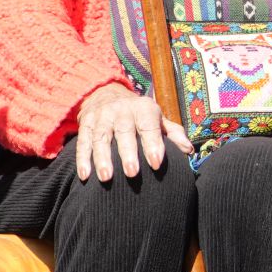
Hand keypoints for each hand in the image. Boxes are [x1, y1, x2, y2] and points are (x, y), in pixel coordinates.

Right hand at [74, 84, 189, 182]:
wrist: (107, 93)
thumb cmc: (139, 115)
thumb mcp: (157, 118)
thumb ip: (172, 133)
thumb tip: (189, 150)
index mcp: (143, 108)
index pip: (149, 126)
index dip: (153, 144)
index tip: (156, 163)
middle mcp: (122, 110)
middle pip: (124, 131)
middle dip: (128, 153)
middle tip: (132, 174)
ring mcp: (102, 116)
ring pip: (101, 137)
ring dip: (102, 158)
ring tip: (106, 178)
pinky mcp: (86, 124)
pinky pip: (83, 141)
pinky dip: (83, 159)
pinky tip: (85, 176)